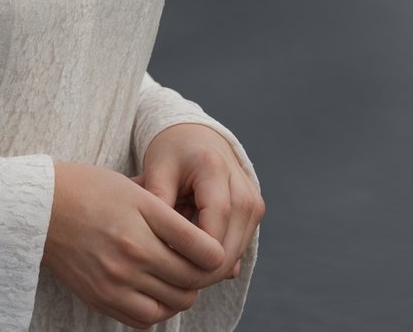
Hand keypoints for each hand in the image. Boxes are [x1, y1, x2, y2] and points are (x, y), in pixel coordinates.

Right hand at [42, 161, 229, 328]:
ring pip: (172, 304)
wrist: (40, 208)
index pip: (203, 252)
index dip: (215, 250)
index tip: (211, 245)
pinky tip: (154, 288)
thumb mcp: (133, 189)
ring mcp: (115, 284)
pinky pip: (145, 319)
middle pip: (191, 282)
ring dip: (181, 292)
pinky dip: (158, 308)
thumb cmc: (89, 189)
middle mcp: (131, 257)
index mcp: (142, 223)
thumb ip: (171, 216)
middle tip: (194, 259)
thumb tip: (207, 241)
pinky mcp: (102, 300)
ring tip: (174, 273)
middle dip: (201, 273)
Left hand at [138, 124, 263, 282]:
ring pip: (235, 254)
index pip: (212, 234)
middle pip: (228, 250)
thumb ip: (158, 205)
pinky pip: (238, 247)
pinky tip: (191, 252)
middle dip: (199, 270)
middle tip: (168, 277)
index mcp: (215, 172)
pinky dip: (216, 256)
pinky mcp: (255, 212)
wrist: (197, 135)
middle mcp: (243, 190)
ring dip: (208, 265)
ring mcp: (253, 203)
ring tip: (176, 261)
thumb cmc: (172, 152)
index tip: (163, 268)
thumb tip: (164, 250)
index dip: (189, 260)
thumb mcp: (156, 170)